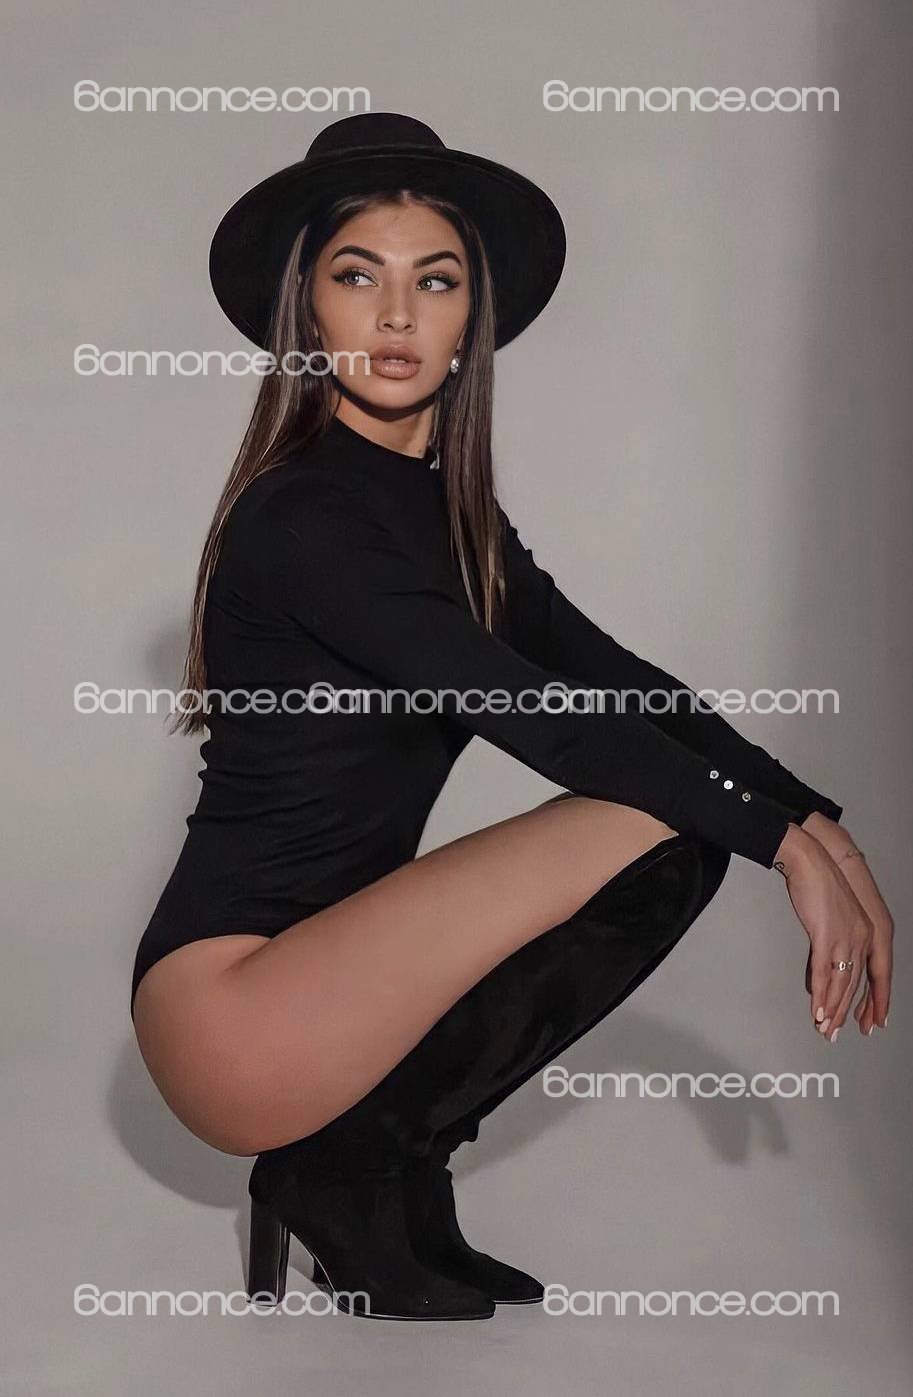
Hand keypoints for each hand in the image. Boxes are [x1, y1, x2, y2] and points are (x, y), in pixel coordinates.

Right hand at [800, 813, 892, 1033]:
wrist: (810, 862)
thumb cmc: (819, 885)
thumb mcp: (832, 917)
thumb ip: (831, 944)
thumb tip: (822, 970)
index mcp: (868, 933)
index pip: (874, 976)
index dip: (874, 1002)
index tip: (872, 1022)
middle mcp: (862, 938)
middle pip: (855, 984)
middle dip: (845, 1012)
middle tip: (835, 1032)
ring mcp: (845, 938)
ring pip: (840, 983)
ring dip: (831, 1009)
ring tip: (824, 1028)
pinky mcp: (826, 936)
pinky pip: (823, 973)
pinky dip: (819, 994)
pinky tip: (816, 1009)